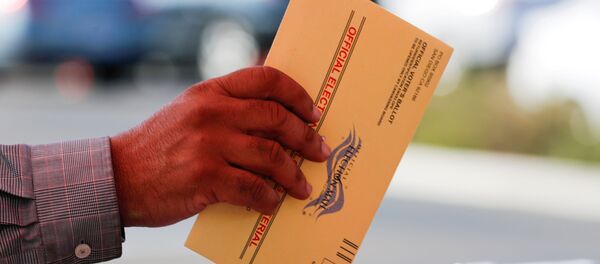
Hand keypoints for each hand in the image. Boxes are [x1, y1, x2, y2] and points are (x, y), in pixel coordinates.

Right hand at [110, 66, 330, 226]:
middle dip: (305, 138)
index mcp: (211, 92)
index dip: (296, 95)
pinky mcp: (205, 178)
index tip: (312, 113)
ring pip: (271, 156)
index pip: (265, 79)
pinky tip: (273, 202)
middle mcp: (212, 113)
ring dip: (293, 174)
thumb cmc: (160, 146)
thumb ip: (227, 109)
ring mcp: (209, 145)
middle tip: (319, 151)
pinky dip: (269, 198)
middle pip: (276, 118)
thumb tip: (277, 122)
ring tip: (302, 186)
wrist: (118, 176)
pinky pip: (253, 188)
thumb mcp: (190, 112)